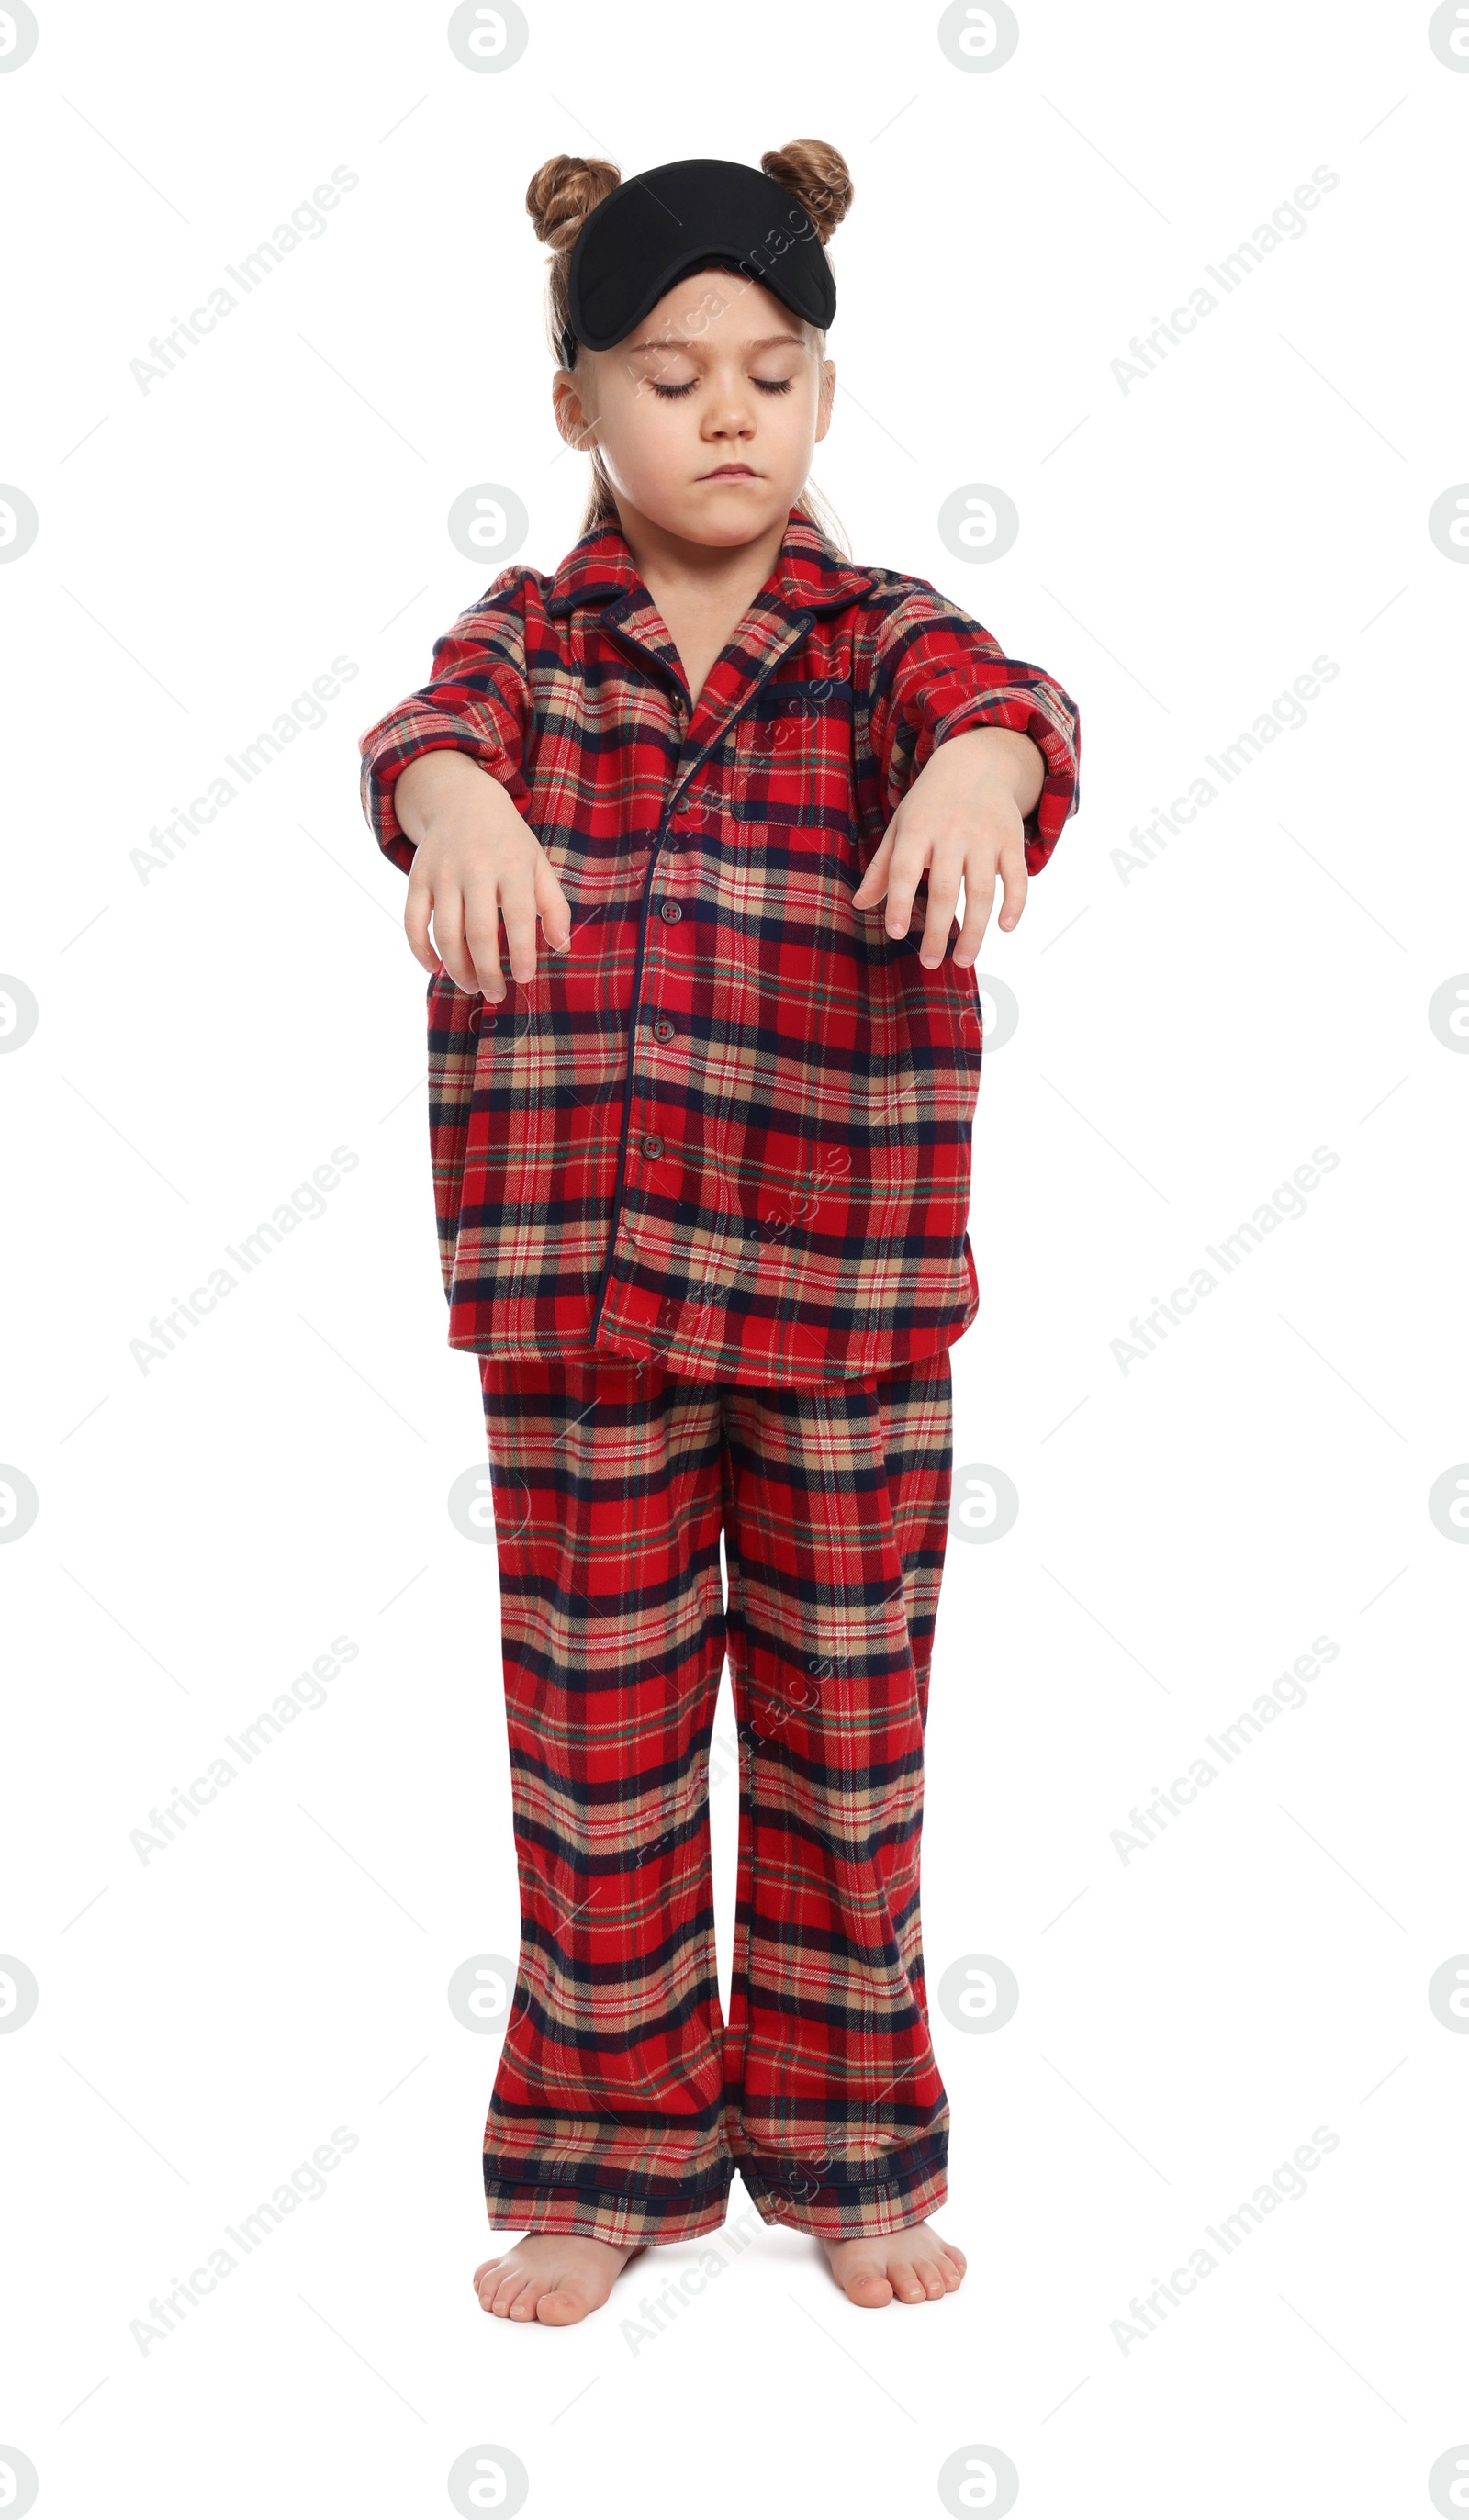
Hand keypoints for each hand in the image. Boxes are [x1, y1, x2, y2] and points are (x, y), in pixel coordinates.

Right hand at [396, 751, 570, 1001]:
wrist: (461, 800)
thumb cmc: (507, 842)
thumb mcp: (537, 864)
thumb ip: (553, 906)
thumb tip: (561, 947)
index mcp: (512, 865)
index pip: (518, 916)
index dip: (521, 952)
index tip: (524, 979)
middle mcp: (475, 868)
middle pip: (478, 931)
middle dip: (487, 971)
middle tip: (496, 994)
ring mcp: (442, 873)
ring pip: (444, 932)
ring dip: (456, 967)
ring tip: (471, 985)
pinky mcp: (417, 877)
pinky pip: (412, 921)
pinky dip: (419, 950)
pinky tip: (434, 968)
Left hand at [852, 727, 1042, 969]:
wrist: (978, 762)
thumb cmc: (931, 804)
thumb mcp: (901, 826)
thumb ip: (882, 867)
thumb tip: (859, 904)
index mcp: (917, 828)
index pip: (903, 869)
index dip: (898, 901)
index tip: (895, 933)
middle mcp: (951, 832)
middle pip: (944, 888)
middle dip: (937, 930)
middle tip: (930, 963)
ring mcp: (985, 836)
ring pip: (981, 890)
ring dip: (974, 929)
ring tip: (963, 960)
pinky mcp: (1012, 840)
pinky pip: (1017, 876)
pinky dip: (1015, 903)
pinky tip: (1005, 928)